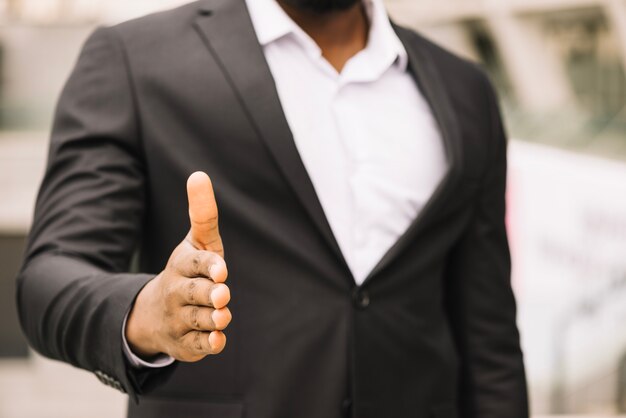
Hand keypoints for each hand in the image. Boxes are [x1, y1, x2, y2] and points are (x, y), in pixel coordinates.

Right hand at [125, 172, 230, 361]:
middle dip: (210, 294)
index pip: (195, 263)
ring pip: (198, 320)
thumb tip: (199, 174)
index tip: (223, 270)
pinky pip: (197, 346)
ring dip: (212, 319)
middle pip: (195, 293)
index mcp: (182, 265)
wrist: (156, 313)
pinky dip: (208, 344)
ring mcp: (179, 319)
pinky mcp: (185, 343)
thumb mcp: (196, 242)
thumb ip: (203, 213)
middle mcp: (177, 292)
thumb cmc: (188, 270)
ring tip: (223, 316)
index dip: (209, 267)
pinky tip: (218, 339)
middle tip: (223, 295)